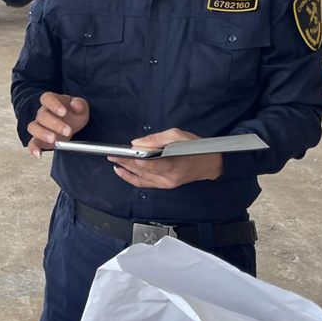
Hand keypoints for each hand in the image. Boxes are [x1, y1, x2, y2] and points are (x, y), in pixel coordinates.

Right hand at [26, 92, 89, 157]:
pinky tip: (38, 154)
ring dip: (43, 134)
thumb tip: (75, 103)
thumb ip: (79, 105)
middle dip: (55, 124)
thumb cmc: (73, 114)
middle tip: (68, 131)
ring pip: (33, 127)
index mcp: (52, 101)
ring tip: (54, 140)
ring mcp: (39, 125)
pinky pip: (32, 142)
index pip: (47, 98)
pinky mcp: (38, 139)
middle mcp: (43, 113)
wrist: (71, 124)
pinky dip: (33, 148)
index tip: (63, 112)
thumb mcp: (81, 108)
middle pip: (42, 115)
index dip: (53, 104)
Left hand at [107, 128, 223, 188]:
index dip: (133, 160)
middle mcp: (168, 177)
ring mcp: (166, 184)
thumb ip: (157, 139)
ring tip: (114, 161)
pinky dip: (132, 178)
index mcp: (173, 164)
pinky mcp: (165, 186)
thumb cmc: (196, 148)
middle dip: (125, 163)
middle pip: (141, 171)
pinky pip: (144, 183)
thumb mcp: (178, 135)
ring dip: (125, 170)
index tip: (121, 154)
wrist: (210, 164)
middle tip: (111, 155)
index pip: (149, 164)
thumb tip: (137, 143)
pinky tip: (122, 171)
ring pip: (141, 179)